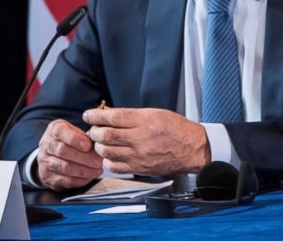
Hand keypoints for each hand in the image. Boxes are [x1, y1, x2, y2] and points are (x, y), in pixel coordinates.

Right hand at [36, 119, 103, 190]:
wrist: (53, 156)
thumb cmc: (71, 141)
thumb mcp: (77, 131)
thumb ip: (86, 135)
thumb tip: (101, 144)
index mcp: (54, 129)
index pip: (60, 131)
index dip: (75, 139)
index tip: (88, 145)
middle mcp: (46, 144)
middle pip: (62, 151)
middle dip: (83, 157)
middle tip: (98, 161)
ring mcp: (45, 162)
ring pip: (64, 167)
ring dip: (84, 170)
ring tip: (98, 170)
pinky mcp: (48, 177)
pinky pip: (64, 180)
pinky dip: (80, 179)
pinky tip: (90, 176)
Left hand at [83, 108, 209, 175]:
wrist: (193, 149)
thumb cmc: (178, 130)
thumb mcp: (158, 114)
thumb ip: (134, 116)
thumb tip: (111, 116)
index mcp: (147, 120)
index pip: (114, 117)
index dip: (97, 116)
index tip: (89, 115)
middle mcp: (141, 138)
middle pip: (106, 135)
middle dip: (94, 131)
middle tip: (93, 129)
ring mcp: (139, 155)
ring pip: (107, 151)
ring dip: (99, 146)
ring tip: (100, 142)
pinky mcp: (139, 168)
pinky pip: (114, 166)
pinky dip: (107, 160)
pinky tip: (110, 155)